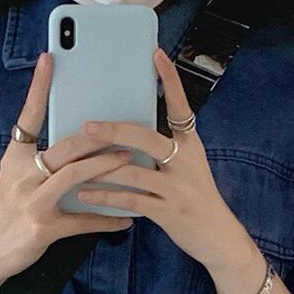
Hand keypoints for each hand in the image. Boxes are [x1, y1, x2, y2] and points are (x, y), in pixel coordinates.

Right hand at [0, 51, 137, 287]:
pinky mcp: (43, 228)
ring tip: (130, 159)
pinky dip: (105, 221)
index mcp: (14, 159)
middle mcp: (22, 176)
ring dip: (105, 167)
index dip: (38, 88)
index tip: (49, 59)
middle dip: (96, 137)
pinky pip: (81, 222)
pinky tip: (125, 221)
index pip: (27, 117)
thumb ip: (40, 164)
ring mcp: (32, 202)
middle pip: (64, 147)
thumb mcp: (15, 181)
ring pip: (74, 177)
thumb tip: (75, 148)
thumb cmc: (6, 215)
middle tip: (123, 127)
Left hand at [73, 47, 259, 275]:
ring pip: (133, 172)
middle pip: (147, 139)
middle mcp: (186, 162)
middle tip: (88, 125)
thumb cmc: (197, 200)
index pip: (180, 108)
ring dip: (101, 167)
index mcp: (192, 146)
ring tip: (76, 163)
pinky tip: (85, 193)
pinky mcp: (167, 212)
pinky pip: (130, 200)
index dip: (170, 81)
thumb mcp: (189, 169)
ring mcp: (177, 188)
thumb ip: (166, 151)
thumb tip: (129, 136)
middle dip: (115, 131)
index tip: (156, 55)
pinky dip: (105, 196)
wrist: (218, 237)